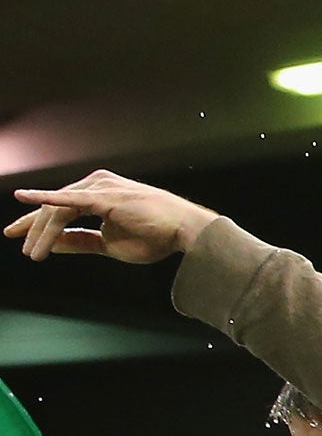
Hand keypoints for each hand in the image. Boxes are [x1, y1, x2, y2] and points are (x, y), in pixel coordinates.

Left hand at [6, 170, 217, 263]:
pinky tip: (23, 198)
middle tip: (21, 246)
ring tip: (33, 251)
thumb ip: (80, 242)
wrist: (185, 232)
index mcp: (98, 193)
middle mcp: (96, 184)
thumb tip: (53, 244)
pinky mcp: (103, 195)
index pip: (60, 208)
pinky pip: (69, 199)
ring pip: (58, 208)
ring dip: (42, 231)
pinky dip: (45, 198)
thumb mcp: (110, 244)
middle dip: (35, 228)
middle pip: (54, 206)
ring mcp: (99, 186)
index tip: (22, 239)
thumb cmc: (156, 237)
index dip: (38, 225)